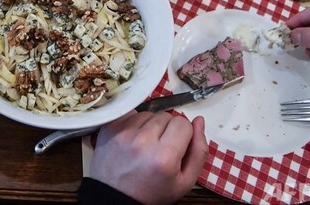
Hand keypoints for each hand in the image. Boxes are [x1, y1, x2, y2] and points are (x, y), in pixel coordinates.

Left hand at [90, 111, 206, 204]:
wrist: (115, 197)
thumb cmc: (152, 192)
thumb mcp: (184, 182)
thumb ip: (199, 151)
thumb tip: (199, 121)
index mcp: (164, 156)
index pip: (183, 123)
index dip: (184, 134)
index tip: (177, 147)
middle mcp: (142, 141)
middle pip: (166, 116)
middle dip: (167, 130)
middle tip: (161, 148)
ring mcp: (123, 132)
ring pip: (148, 114)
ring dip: (151, 126)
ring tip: (146, 145)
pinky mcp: (110, 127)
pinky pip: (131, 113)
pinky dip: (135, 124)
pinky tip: (134, 139)